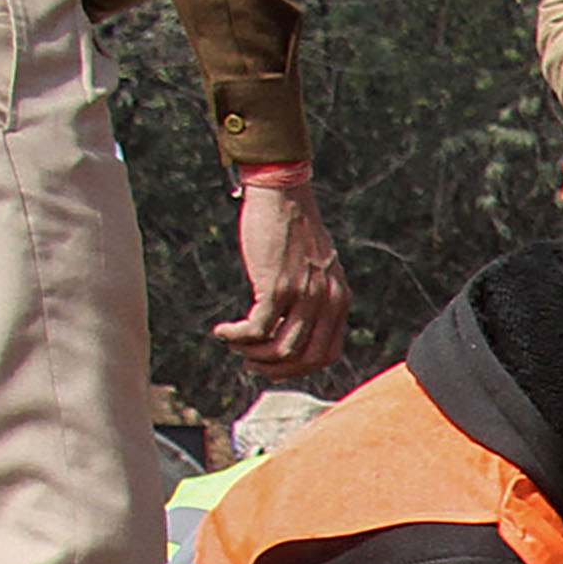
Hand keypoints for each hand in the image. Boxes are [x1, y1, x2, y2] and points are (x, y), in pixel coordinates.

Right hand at [215, 178, 347, 379]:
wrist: (283, 194)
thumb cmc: (293, 229)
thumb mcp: (316, 268)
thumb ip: (314, 297)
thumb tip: (294, 327)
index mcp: (339, 300)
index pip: (327, 354)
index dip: (299, 368)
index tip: (275, 366)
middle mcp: (327, 301)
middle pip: (305, 359)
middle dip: (275, 369)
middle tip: (250, 363)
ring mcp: (304, 295)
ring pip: (281, 349)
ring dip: (253, 355)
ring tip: (234, 345)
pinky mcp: (276, 285)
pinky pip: (257, 329)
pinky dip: (237, 337)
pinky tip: (223, 331)